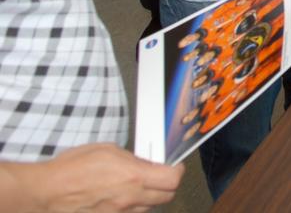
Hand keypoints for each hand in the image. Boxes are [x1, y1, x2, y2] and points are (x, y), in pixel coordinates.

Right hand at [2, 143, 183, 212]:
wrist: (46, 192)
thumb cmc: (71, 168)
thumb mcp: (107, 150)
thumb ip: (132, 158)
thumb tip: (143, 163)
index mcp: (134, 176)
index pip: (172, 179)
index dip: (177, 171)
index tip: (174, 166)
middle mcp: (130, 198)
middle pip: (166, 196)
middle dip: (167, 185)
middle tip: (160, 176)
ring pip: (148, 208)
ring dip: (149, 198)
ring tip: (136, 187)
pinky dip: (131, 208)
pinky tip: (122, 199)